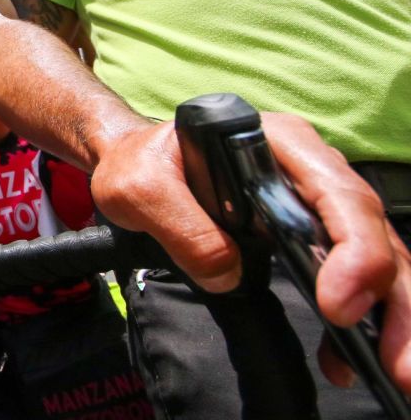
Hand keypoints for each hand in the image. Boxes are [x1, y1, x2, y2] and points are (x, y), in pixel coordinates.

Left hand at [91, 114, 410, 389]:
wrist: (132, 163)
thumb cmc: (140, 164)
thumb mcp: (140, 187)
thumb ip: (180, 225)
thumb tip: (226, 275)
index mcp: (279, 142)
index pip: (337, 193)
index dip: (355, 250)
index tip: (338, 306)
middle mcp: (311, 169)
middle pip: (374, 231)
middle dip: (393, 297)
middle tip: (398, 364)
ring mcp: (316, 204)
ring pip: (379, 258)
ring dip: (393, 317)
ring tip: (394, 374)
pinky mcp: (311, 238)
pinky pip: (351, 279)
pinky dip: (360, 322)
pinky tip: (345, 361)